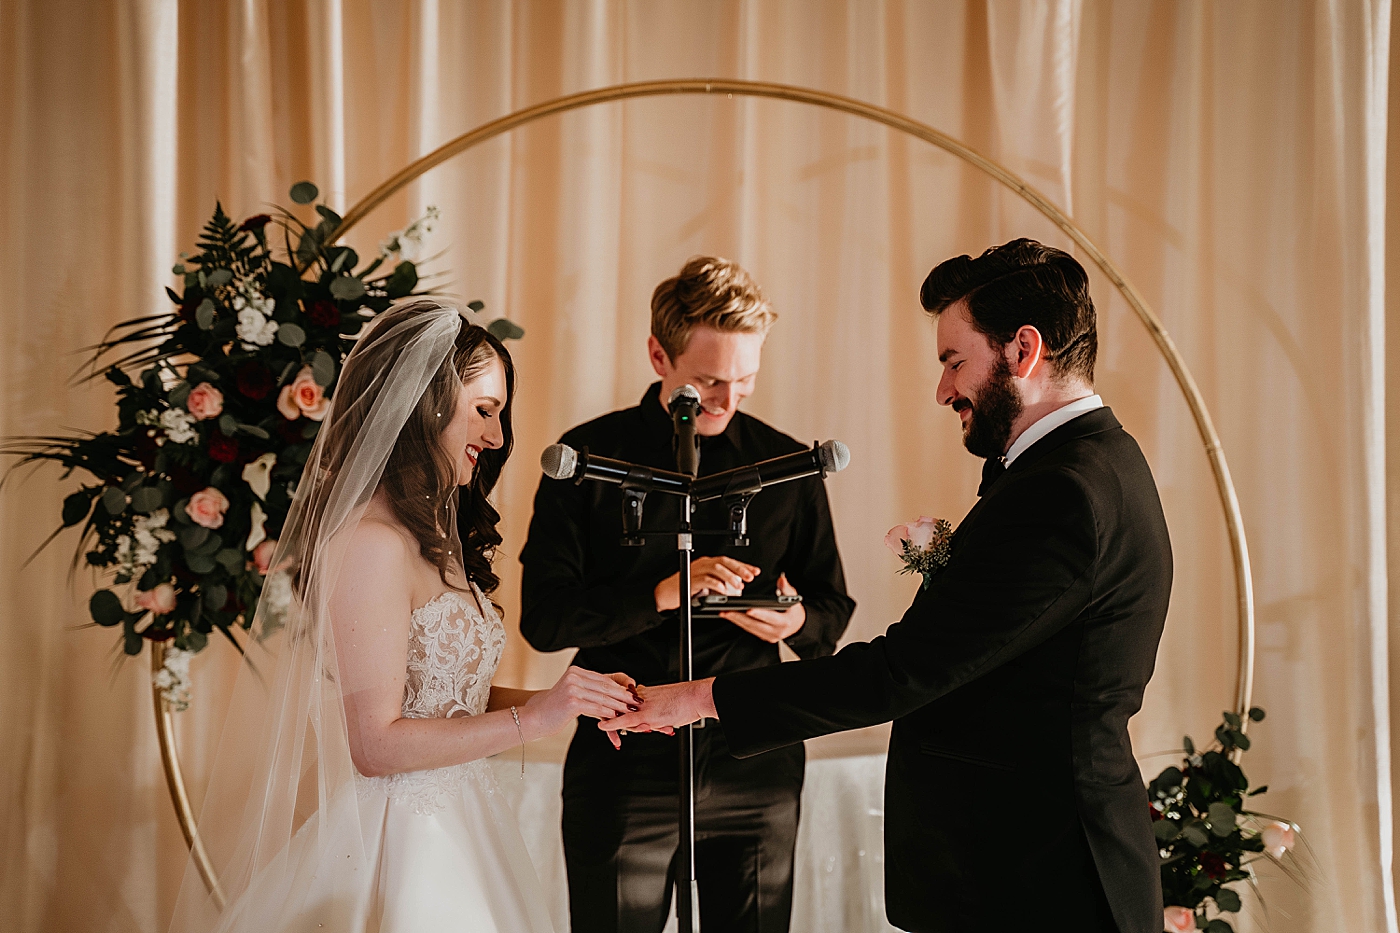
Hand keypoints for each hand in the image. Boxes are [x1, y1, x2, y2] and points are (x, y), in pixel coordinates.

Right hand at [521, 667, 637, 745]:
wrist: (535, 717)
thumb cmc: (556, 708)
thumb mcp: (575, 694)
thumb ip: (593, 690)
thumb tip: (617, 693)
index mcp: (576, 671)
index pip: (603, 679)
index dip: (619, 687)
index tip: (632, 694)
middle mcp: (574, 676)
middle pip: (605, 687)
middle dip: (622, 696)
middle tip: (636, 703)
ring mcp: (572, 688)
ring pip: (602, 697)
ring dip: (618, 705)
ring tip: (630, 711)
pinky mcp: (572, 701)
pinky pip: (595, 707)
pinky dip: (607, 712)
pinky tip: (616, 717)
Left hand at [600, 678, 717, 734]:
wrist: (697, 697)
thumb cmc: (689, 701)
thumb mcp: (671, 704)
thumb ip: (660, 710)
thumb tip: (658, 720)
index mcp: (649, 693)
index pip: (628, 700)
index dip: (620, 706)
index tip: (609, 706)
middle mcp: (643, 698)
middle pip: (624, 708)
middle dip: (615, 714)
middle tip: (606, 719)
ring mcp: (644, 706)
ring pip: (624, 715)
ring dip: (616, 721)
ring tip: (609, 725)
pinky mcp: (647, 715)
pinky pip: (625, 720)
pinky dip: (612, 723)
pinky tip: (601, 725)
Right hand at [654, 556, 760, 611]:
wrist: (664, 594)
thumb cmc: (684, 590)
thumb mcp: (706, 586)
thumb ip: (720, 584)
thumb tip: (737, 588)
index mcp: (707, 564)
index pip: (728, 561)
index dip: (743, 566)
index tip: (755, 571)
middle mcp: (702, 564)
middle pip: (724, 561)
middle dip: (739, 569)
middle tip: (750, 577)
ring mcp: (695, 571)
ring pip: (716, 568)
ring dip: (730, 577)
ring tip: (739, 586)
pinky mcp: (689, 580)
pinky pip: (705, 579)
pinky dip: (716, 584)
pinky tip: (723, 590)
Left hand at [721, 573, 804, 643]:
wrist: (798, 625)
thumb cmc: (794, 611)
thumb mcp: (794, 598)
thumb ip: (787, 588)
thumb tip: (781, 579)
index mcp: (784, 622)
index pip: (770, 617)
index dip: (759, 613)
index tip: (748, 609)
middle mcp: (776, 631)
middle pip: (755, 625)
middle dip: (739, 617)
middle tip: (727, 610)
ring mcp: (769, 636)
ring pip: (750, 628)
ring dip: (736, 621)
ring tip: (724, 612)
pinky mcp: (763, 636)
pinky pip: (749, 630)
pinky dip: (740, 623)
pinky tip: (731, 617)